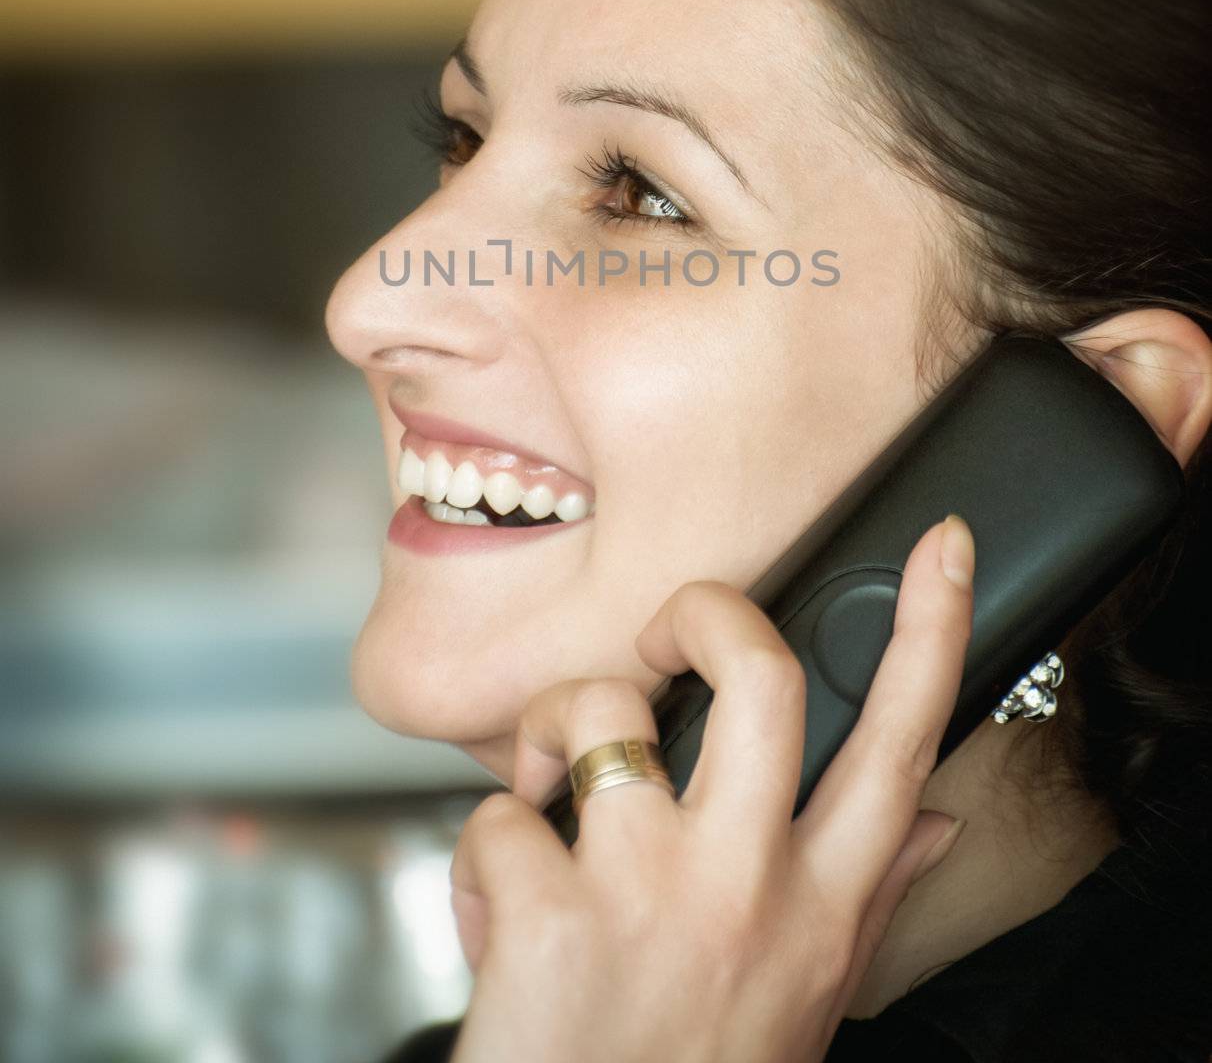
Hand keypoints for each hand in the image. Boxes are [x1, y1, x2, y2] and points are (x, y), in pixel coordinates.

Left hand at [447, 513, 974, 1062]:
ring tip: (546, 793)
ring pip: (598, 713)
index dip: (932, 629)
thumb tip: (936, 821)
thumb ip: (868, 900)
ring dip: (549, 735)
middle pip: (758, 673)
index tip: (941, 541)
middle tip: (664, 633)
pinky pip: (496, 814)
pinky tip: (495, 915)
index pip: (901, 745)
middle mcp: (749, 886)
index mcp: (820, 906)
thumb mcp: (807, 999)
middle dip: (703, 613)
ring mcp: (650, 893)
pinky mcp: (548, 916)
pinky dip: (481, 854)